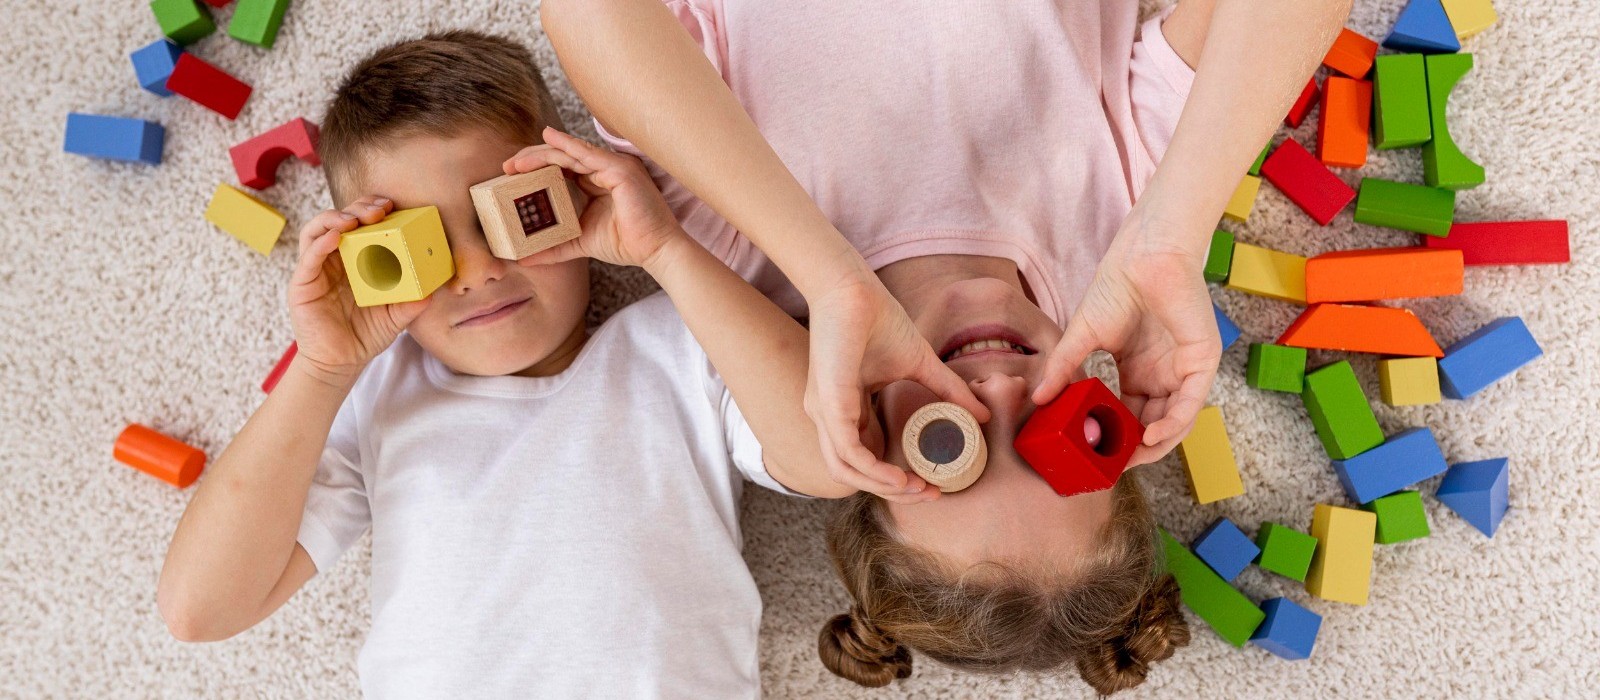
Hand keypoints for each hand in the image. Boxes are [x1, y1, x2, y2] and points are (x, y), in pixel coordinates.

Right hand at [287, 197, 430, 386]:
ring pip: (318, 229)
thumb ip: (413, 303)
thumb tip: (433, 291)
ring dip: (336, 218)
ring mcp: (316, 268)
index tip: (392, 206)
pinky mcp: (302, 283)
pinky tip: (337, 237)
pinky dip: (321, 242)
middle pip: (340, 220)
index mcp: (356, 259)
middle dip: (358, 208)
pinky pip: (308, 256)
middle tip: (379, 208)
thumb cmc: (365, 335)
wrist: (340, 363)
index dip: (372, 210)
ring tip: (355, 218)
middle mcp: (334, 258)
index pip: (360, 224)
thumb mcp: (396, 316)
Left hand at [502, 128, 682, 269]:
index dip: (537, 169)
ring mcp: (614, 166)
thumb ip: (554, 247)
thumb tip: (525, 258)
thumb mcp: (581, 242)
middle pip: (563, 157)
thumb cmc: (627, 244)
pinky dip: (566, 145)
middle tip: (507, 166)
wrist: (656, 251)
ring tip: (517, 162)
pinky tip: (547, 140)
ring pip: (570, 153)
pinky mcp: (620, 169)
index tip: (511, 176)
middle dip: (533, 159)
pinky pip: (587, 154)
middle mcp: (607, 169)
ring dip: (541, 155)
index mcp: (599, 182)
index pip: (563, 168)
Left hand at [804, 271, 989, 502]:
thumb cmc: (878, 319)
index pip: (864, 458)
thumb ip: (947, 390)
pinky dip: (873, 471)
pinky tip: (900, 477)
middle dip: (893, 491)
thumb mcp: (920, 364)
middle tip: (929, 492)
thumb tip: (984, 414)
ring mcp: (824, 412)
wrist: (852, 287)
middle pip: (853, 474)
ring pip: (846, 472)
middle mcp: (828, 416)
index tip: (931, 481)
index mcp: (844, 409)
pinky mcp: (828, 404)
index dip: (895, 476)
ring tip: (917, 488)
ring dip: (883, 487)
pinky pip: (847, 453)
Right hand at [1031, 229, 1219, 465]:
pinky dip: (1173, 425)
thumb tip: (1037, 399)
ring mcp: (1184, 371)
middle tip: (1112, 466)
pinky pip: (1190, 404)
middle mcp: (1163, 376)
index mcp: (1139, 373)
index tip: (1096, 457)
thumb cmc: (1115, 289)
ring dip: (1155, 445)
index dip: (1115, 439)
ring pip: (1175, 421)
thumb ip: (1062, 369)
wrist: (1142, 258)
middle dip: (1135, 449)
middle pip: (1153, 425)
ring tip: (1130, 458)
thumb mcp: (1081, 338)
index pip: (1130, 416)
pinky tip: (1151, 438)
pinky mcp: (1201, 362)